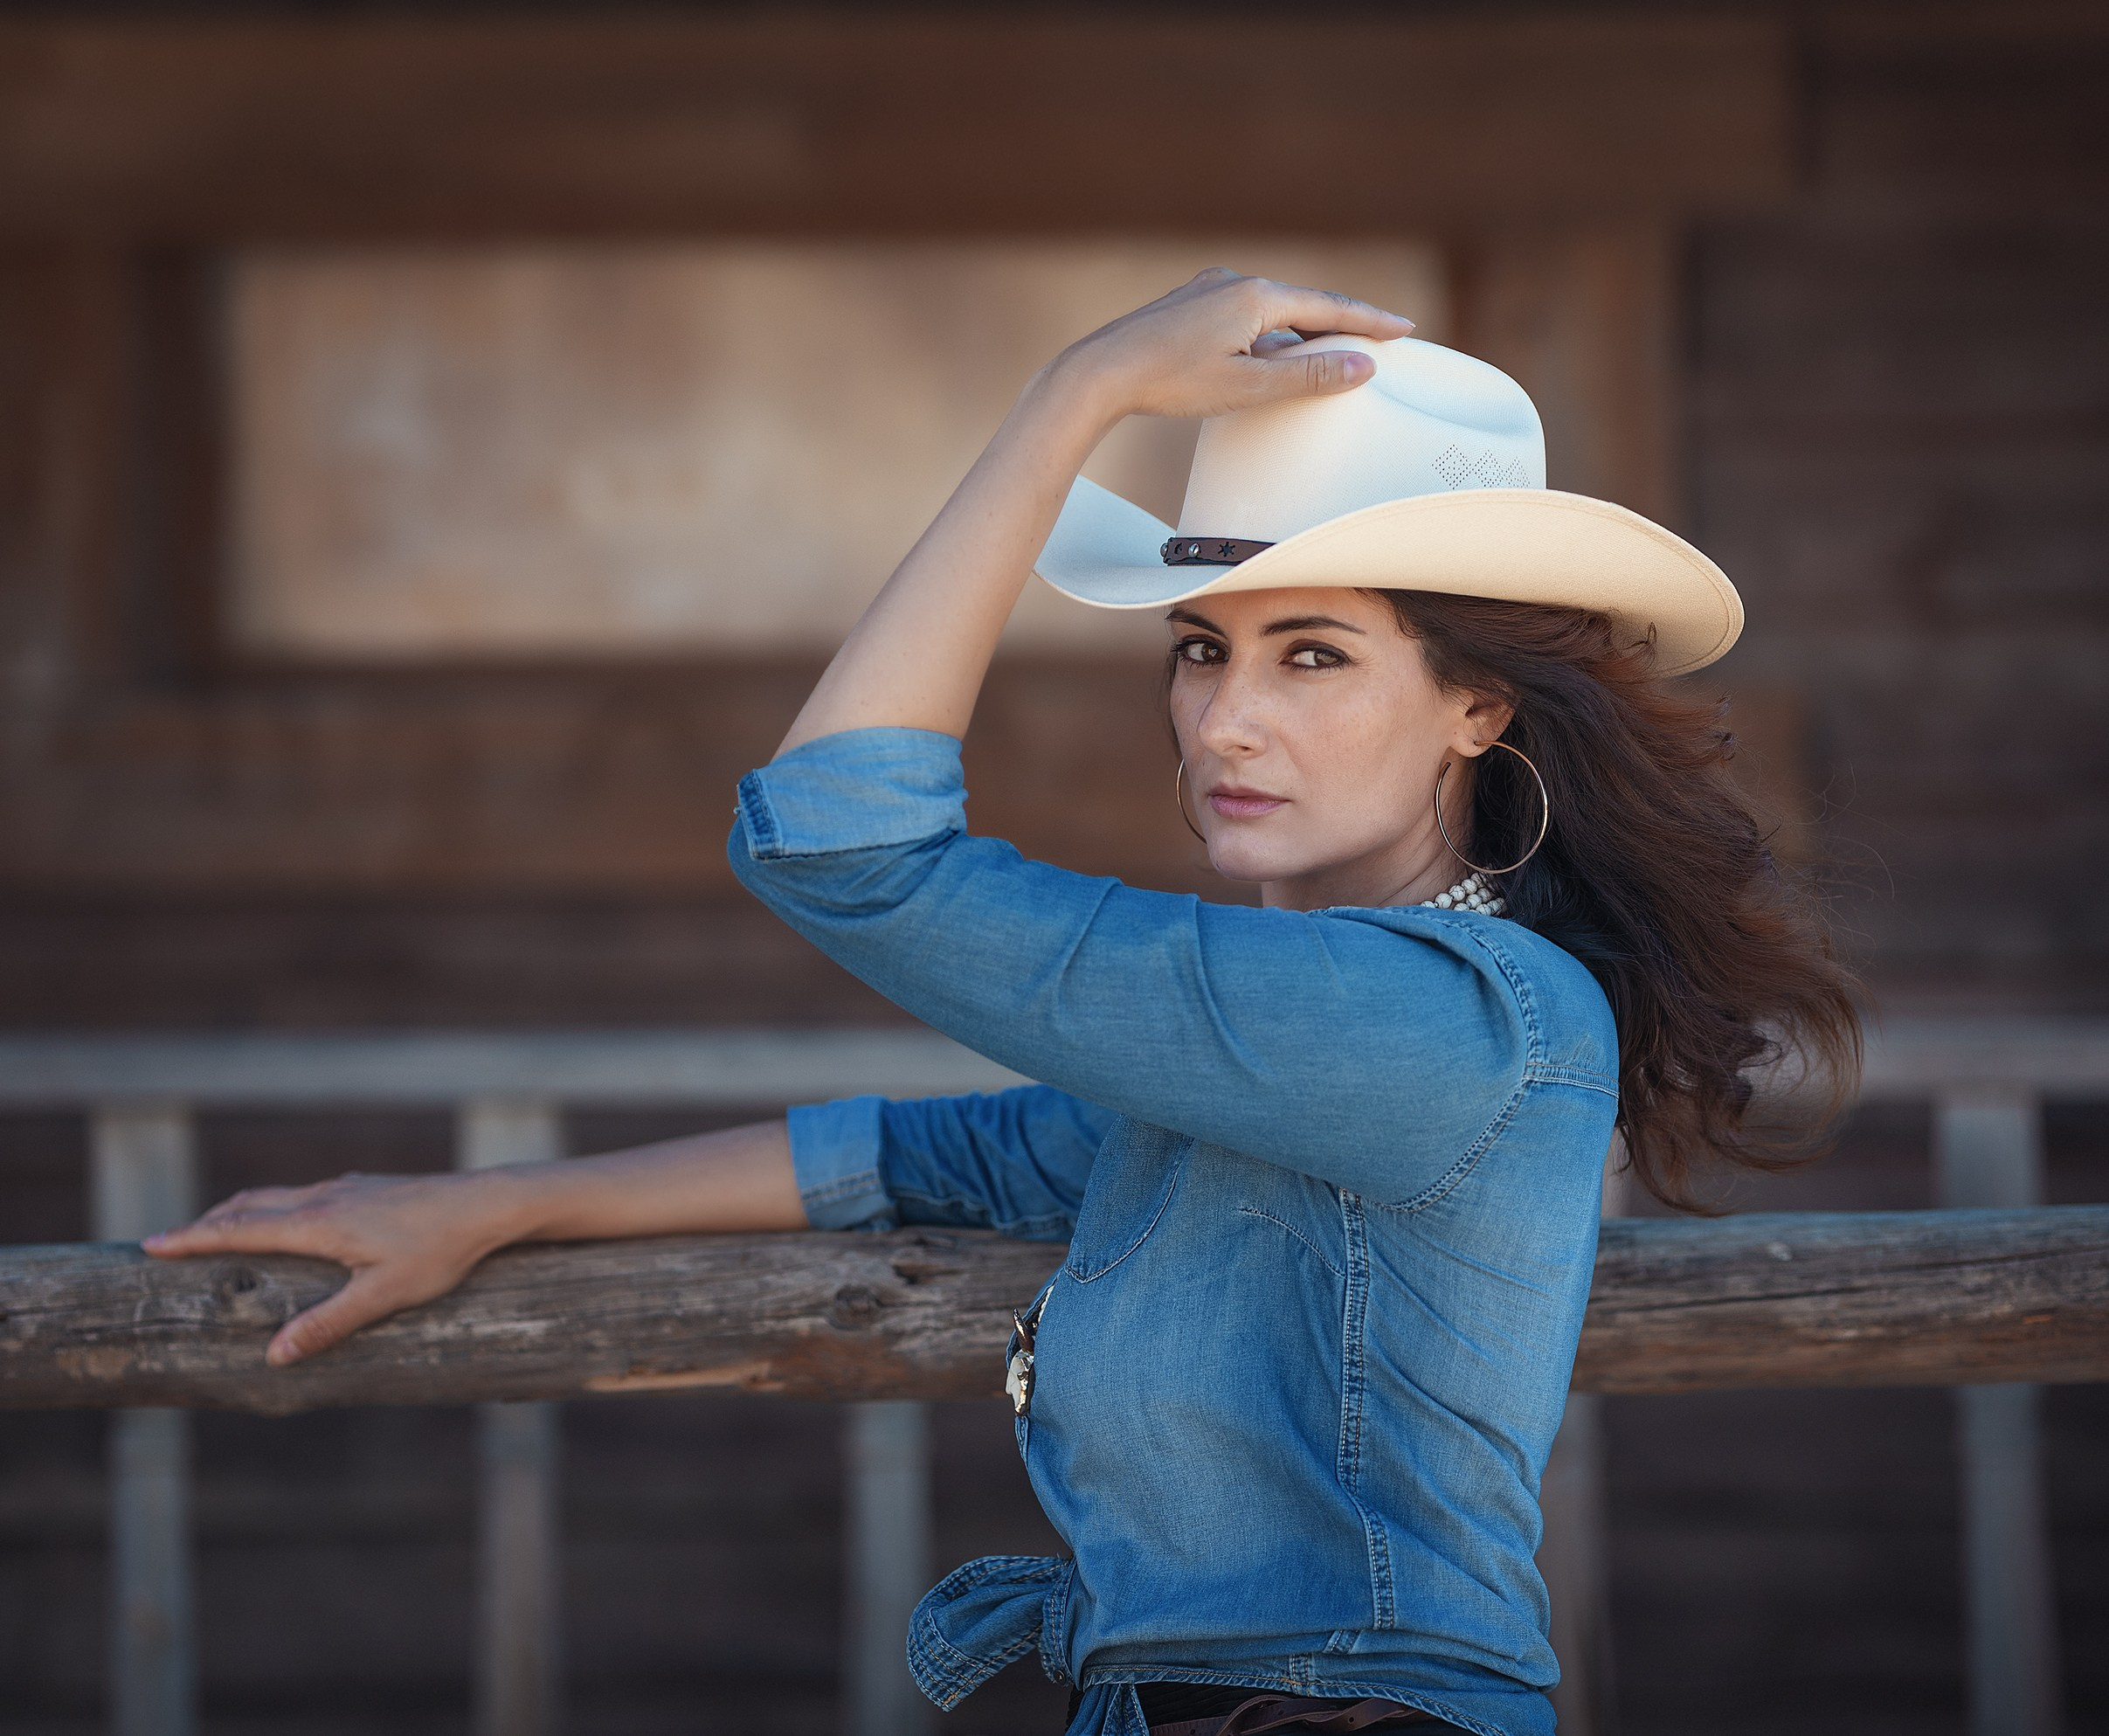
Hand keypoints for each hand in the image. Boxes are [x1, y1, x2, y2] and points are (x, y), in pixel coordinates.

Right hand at [145, 1171, 521, 1366]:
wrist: (488, 1203)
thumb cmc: (440, 1250)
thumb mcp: (384, 1295)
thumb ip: (329, 1325)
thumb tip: (274, 1355)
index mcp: (320, 1223)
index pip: (241, 1229)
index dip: (194, 1239)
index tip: (152, 1244)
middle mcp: (326, 1197)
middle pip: (251, 1206)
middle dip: (207, 1224)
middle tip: (170, 1241)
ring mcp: (348, 1187)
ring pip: (279, 1196)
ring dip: (242, 1212)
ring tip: (219, 1229)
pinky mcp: (369, 1187)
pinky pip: (306, 1195)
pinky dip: (277, 1207)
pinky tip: (290, 1220)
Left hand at [1053, 267, 1414, 423]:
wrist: (1101, 372)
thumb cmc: (1170, 380)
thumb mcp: (1249, 386)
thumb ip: (1308, 377)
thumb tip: (1363, 365)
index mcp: (1257, 296)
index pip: (1329, 307)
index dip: (1370, 321)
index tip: (1404, 329)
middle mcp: (1234, 282)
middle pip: (1303, 305)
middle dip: (1339, 324)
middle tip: (1377, 337)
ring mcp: (1208, 291)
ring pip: (1271, 312)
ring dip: (1300, 334)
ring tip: (1326, 355)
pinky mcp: (1188, 307)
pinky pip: (1244, 317)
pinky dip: (1267, 335)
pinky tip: (1265, 356)